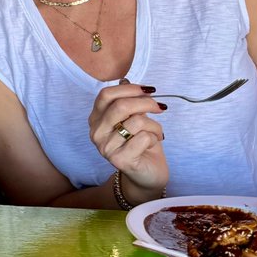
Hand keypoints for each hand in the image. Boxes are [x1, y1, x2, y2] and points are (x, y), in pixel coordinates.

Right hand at [89, 80, 168, 196]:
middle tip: (160, 108)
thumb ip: (130, 103)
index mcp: (96, 118)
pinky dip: (154, 138)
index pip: (106, 95)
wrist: (147, 173)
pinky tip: (152, 144)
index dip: (129, 89)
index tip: (148, 90)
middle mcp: (96, 132)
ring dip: (154, 125)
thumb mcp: (134, 118)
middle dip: (146, 103)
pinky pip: (143, 138)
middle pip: (120, 106)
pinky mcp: (118, 160)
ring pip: (136, 122)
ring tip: (157, 132)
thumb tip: (131, 83)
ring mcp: (105, 147)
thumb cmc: (141, 143)